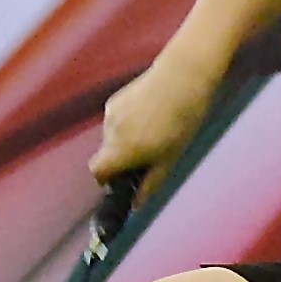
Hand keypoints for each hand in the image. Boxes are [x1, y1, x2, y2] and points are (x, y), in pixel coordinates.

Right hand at [90, 57, 215, 186]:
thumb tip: (136, 205)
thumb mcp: (170, 159)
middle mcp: (111, 133)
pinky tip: (148, 114)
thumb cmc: (182, 121)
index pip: (97, 172)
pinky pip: (115, 120)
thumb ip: (149, 183)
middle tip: (147, 154)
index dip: (107, 178)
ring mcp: (110, 114)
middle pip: (105, 154)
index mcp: (122, 151)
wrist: (183, 77)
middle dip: (120, 158)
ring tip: (152, 129)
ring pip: (111, 137)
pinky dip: (126, 123)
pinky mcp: (114, 99)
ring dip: (125, 140)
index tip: (124, 178)